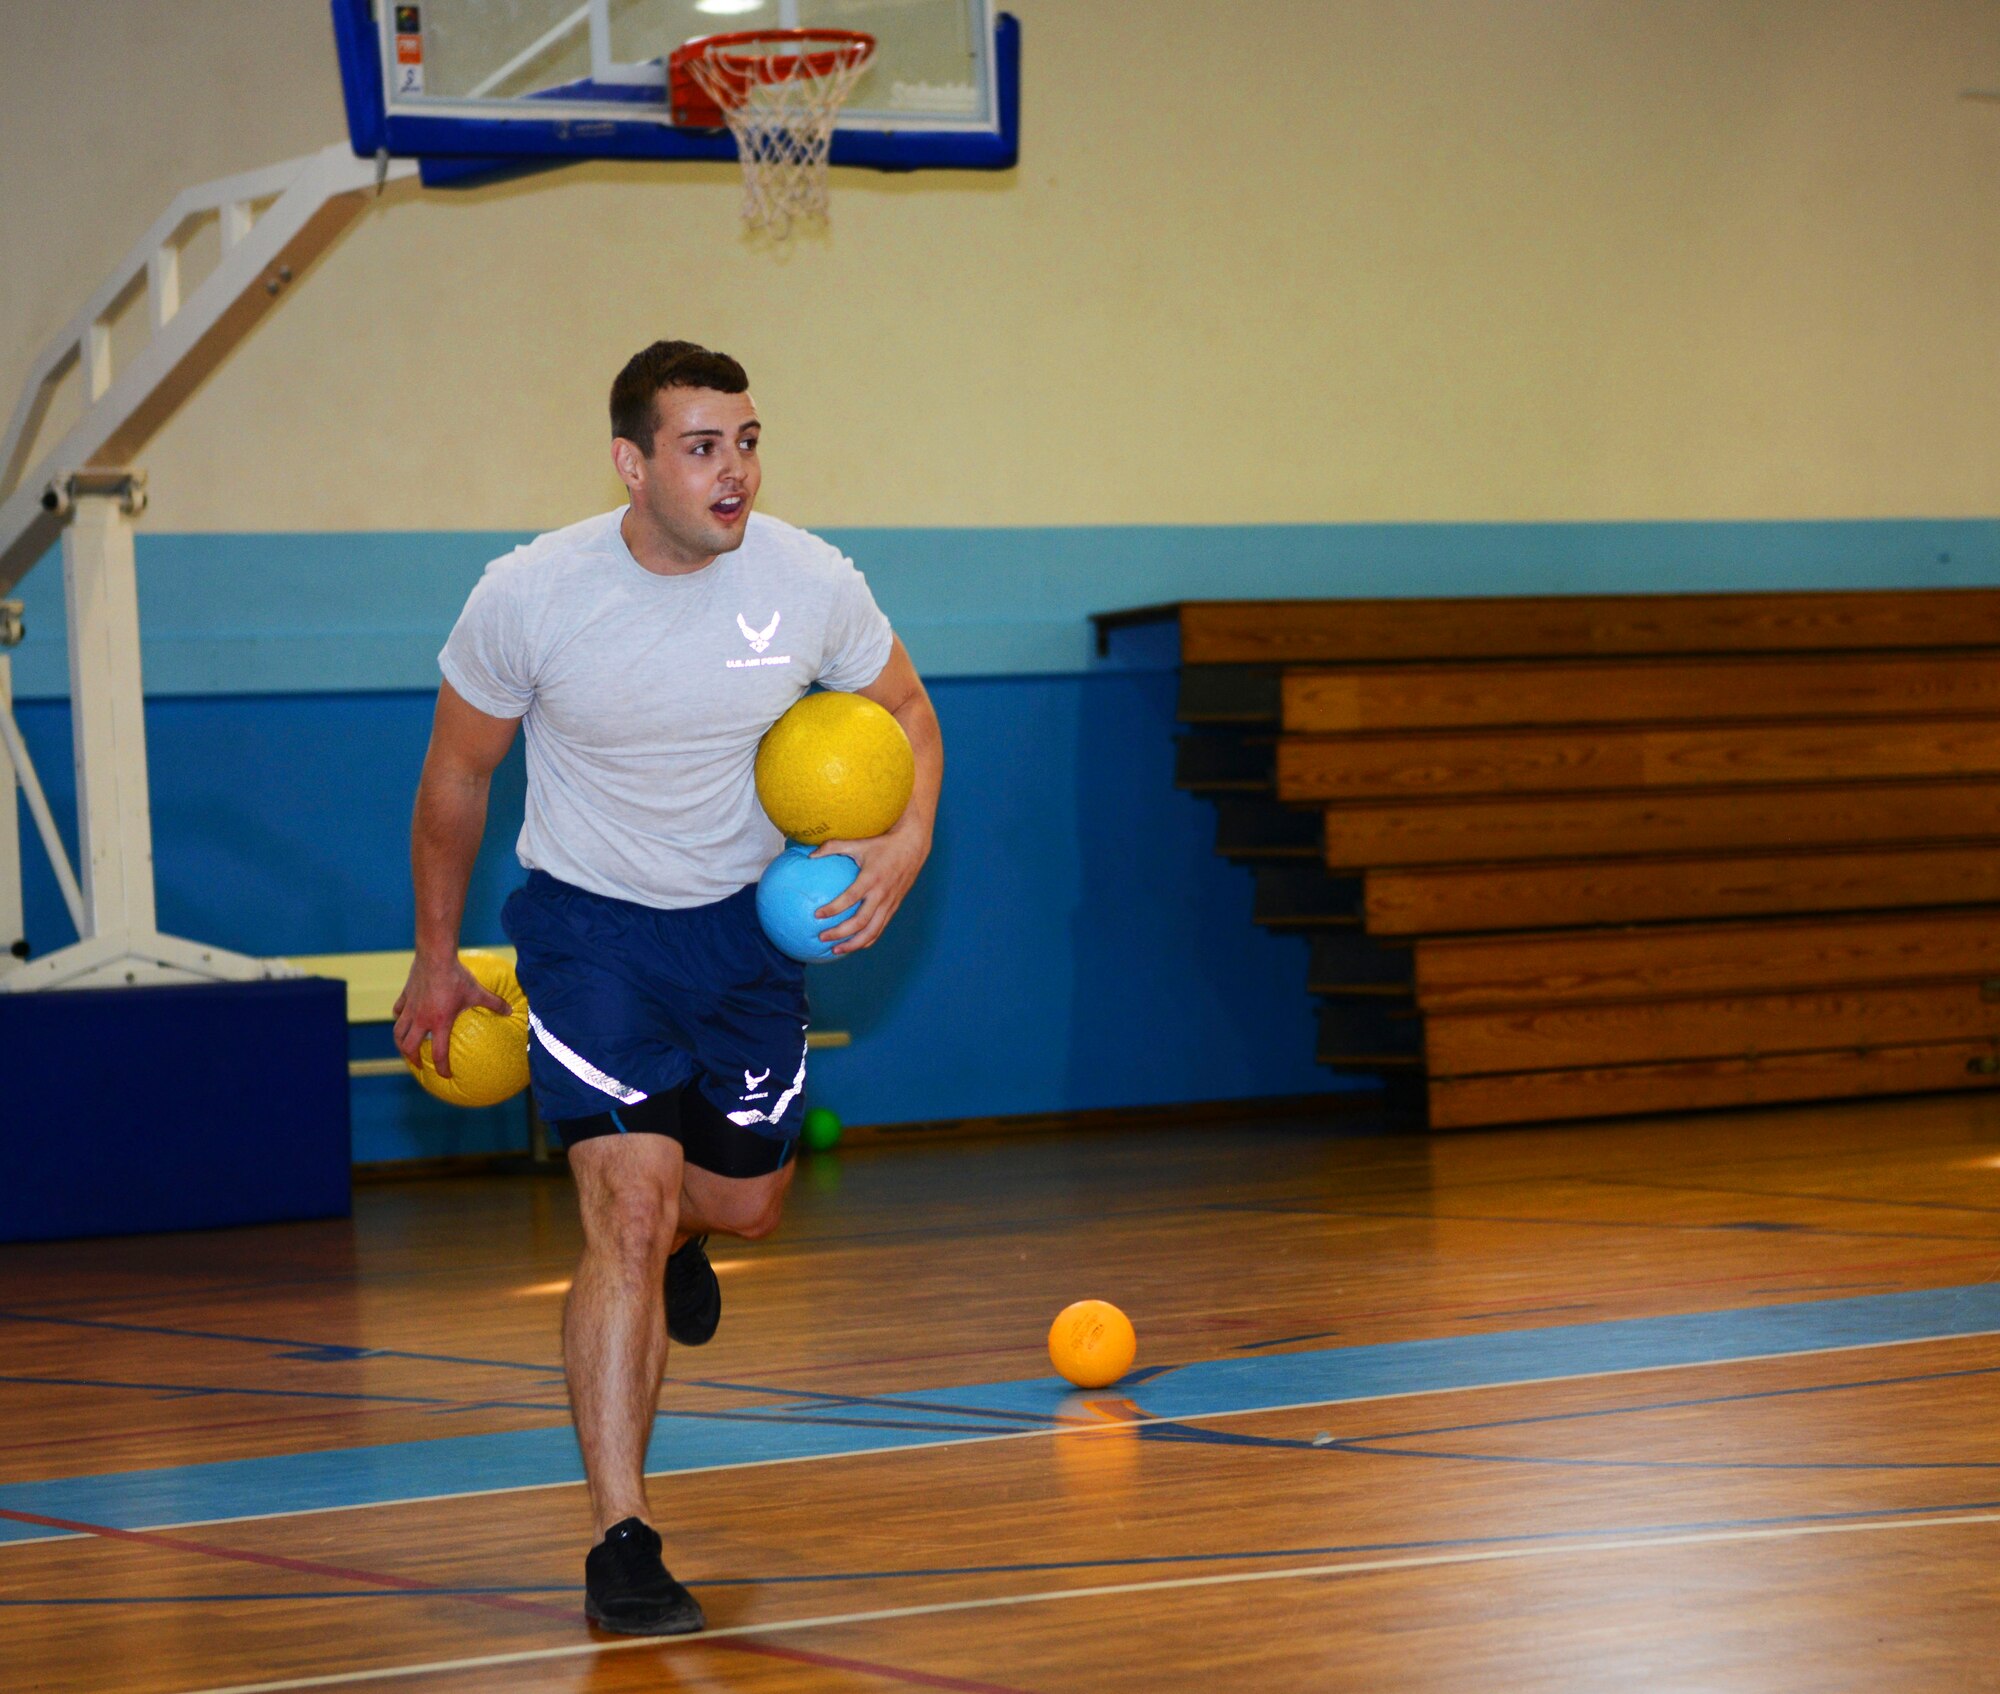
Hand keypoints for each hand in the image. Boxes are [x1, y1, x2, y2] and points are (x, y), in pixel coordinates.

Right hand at [392, 950, 510, 1077]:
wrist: (435, 956)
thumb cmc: (457, 976)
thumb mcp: (478, 992)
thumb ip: (494, 1003)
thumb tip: (510, 1011)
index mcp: (439, 1023)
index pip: (438, 1053)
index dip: (441, 1067)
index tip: (445, 1076)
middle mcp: (421, 1019)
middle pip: (409, 1047)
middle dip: (412, 1060)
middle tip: (419, 1065)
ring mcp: (410, 1008)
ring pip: (398, 1032)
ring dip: (401, 1043)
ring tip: (405, 1048)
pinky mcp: (405, 996)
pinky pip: (398, 1011)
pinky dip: (399, 1018)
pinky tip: (403, 1019)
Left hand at [811, 817, 930, 954]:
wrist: (913, 847)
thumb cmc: (883, 844)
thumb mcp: (858, 843)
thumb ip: (833, 847)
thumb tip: (810, 855)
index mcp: (871, 879)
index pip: (850, 898)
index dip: (834, 909)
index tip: (817, 915)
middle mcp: (881, 894)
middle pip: (860, 922)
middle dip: (840, 933)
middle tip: (822, 937)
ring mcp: (889, 903)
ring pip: (872, 931)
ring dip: (853, 943)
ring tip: (836, 950)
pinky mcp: (894, 908)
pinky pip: (880, 928)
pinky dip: (866, 940)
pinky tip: (853, 945)